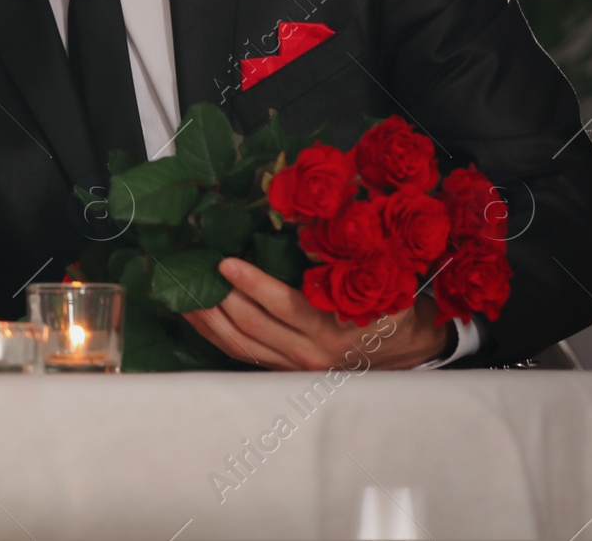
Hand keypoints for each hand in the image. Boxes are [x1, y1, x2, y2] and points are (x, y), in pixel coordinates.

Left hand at [183, 257, 453, 370]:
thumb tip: (316, 219)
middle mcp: (312, 353)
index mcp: (335, 328)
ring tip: (181, 293)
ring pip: (240, 344)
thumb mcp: (384, 283)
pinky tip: (197, 316)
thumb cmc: (394, 309)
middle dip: (217, 298)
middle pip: (252, 326)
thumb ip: (352, 261)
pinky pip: (242, 354)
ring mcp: (295, 367)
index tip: (226, 263)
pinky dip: (216, 335)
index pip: (286, 307)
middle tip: (190, 270)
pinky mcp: (284, 372)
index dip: (254, 285)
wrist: (409, 353)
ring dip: (207, 319)